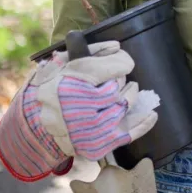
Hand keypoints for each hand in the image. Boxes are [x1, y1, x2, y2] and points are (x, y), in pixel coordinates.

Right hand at [31, 40, 158, 159]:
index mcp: (70, 83)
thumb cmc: (56, 90)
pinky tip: (152, 114)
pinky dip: (143, 123)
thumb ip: (89, 50)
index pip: (113, 67)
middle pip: (117, 88)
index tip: (121, 61)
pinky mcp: (95, 146)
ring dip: (129, 96)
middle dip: (120, 80)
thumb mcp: (63, 64)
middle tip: (116, 79)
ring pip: (123, 108)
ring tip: (128, 90)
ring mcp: (88, 130)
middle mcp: (79, 108)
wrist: (39, 128)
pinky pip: (127, 134)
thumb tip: (116, 46)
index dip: (121, 61)